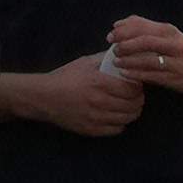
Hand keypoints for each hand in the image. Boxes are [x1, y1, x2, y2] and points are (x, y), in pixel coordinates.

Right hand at [19, 53, 144, 136]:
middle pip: (134, 105)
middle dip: (138, 100)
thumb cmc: (65, 77)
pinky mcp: (92, 130)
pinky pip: (117, 129)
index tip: (135, 84)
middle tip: (134, 96)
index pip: (133, 89)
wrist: (43, 98)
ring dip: (131, 112)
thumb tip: (124, 53)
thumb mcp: (84, 62)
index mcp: (99, 83)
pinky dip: (120, 123)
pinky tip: (115, 116)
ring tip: (127, 106)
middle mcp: (99, 102)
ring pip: (127, 118)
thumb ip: (105, 59)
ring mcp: (96, 118)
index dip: (138, 87)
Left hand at [105, 19, 182, 103]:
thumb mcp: (168, 35)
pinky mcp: (175, 79)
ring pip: (148, 60)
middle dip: (126, 45)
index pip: (144, 27)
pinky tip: (125, 73)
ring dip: (129, 61)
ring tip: (116, 61)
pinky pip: (152, 76)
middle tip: (113, 48)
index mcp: (170, 32)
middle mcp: (174, 45)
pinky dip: (136, 74)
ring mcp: (175, 63)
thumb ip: (144, 27)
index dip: (124, 30)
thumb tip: (119, 24)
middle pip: (146, 42)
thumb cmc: (182, 50)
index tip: (111, 34)